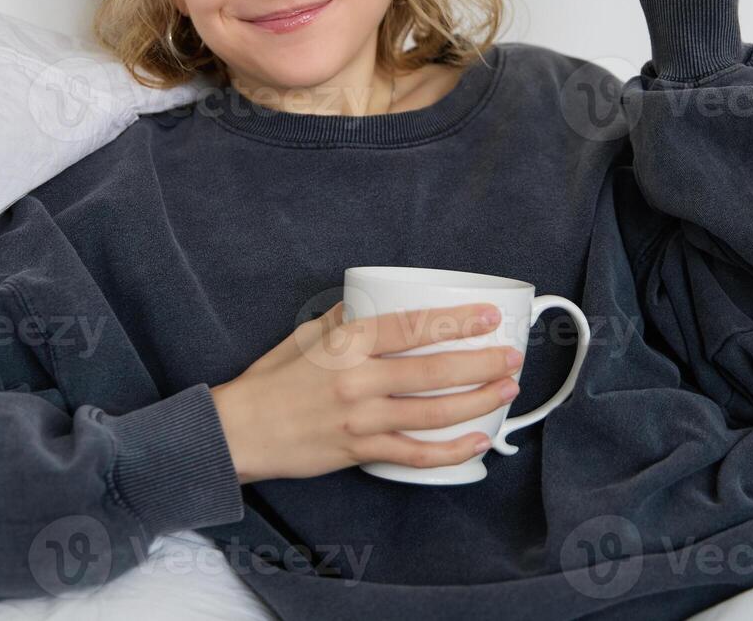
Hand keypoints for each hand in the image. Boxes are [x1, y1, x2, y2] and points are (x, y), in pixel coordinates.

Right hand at [210, 301, 523, 484]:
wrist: (240, 431)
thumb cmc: (272, 378)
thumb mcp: (306, 335)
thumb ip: (346, 317)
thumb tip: (376, 298)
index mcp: (347, 343)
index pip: (413, 326)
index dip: (456, 320)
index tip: (488, 315)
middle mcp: (357, 380)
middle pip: (433, 370)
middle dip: (481, 363)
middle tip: (511, 355)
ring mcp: (361, 420)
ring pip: (433, 412)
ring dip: (477, 402)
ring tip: (506, 391)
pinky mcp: (360, 452)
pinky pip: (416, 455)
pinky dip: (451, 451)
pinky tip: (477, 442)